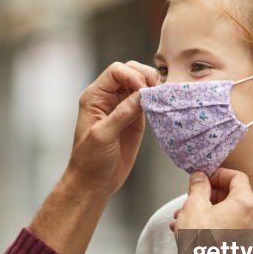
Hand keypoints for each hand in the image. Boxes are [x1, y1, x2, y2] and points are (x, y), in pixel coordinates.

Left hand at [65, 61, 157, 195]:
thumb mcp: (103, 136)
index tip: (142, 89)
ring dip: (152, 87)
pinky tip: (161, 106)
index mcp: (95, 97)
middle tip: (155, 91)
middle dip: (144, 76)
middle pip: (130, 72)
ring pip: (140, 85)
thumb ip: (121, 114)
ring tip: (160, 97)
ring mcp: (122, 107)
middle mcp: (108, 98)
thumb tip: (141, 94)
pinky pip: (147, 102)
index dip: (131, 75)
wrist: (95, 182)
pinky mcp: (134, 119)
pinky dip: (156, 101)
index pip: (115, 71)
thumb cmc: (90, 160)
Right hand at [173, 168, 252, 234]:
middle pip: (233, 196)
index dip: (219, 174)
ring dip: (206, 210)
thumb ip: (199, 186)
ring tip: (183, 216)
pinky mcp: (241, 249)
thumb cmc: (198, 241)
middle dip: (209, 194)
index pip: (238, 178)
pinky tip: (190, 229)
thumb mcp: (193, 205)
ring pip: (228, 214)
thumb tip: (199, 177)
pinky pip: (228, 229)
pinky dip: (212, 224)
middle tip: (193, 196)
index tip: (205, 178)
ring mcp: (249, 236)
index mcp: (246, 205)